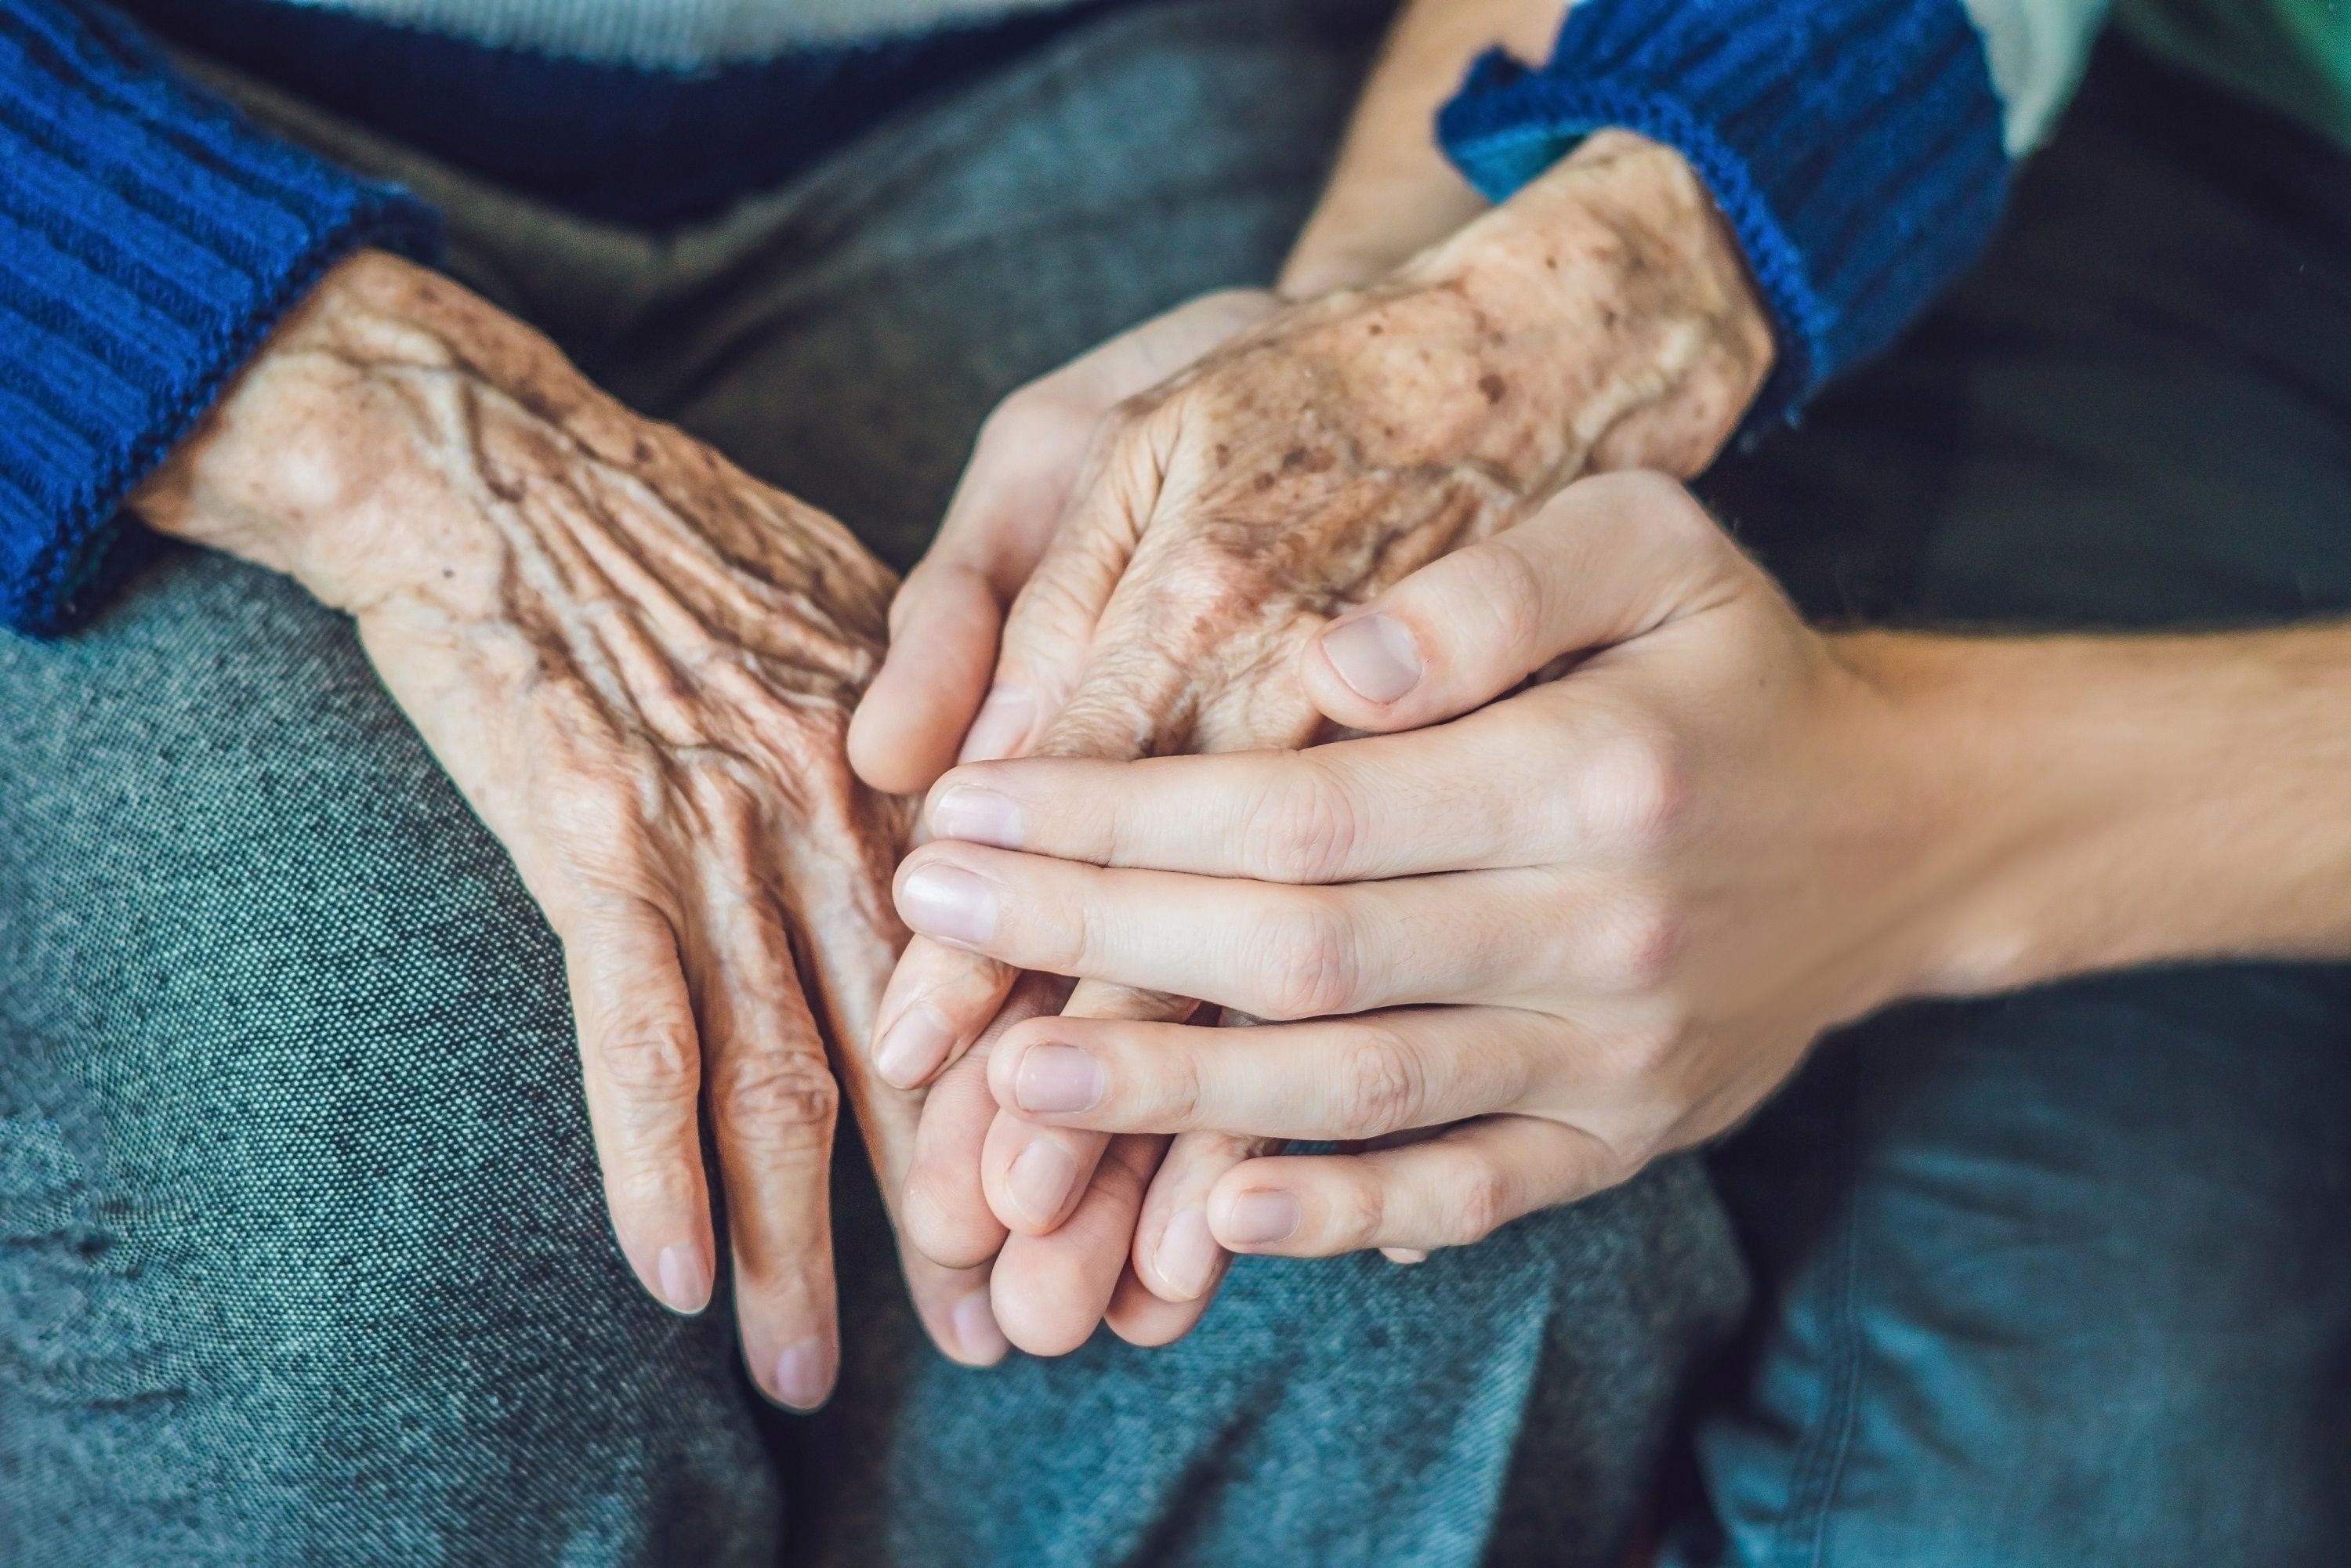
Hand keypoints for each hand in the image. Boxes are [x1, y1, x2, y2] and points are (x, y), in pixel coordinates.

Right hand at [132, 251, 996, 1405]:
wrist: (494, 459)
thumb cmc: (672, 531)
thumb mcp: (853, 612)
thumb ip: (932, 736)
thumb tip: (990, 835)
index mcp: (926, 756)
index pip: (1022, 965)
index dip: (1059, 1101)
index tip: (1092, 1208)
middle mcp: (852, 805)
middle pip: (935, 1047)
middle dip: (968, 1205)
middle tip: (1016, 1332)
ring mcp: (724, 827)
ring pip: (789, 1071)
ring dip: (809, 1242)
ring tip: (823, 1373)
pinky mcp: (596, 839)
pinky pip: (637, 1035)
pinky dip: (654, 1167)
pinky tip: (674, 1279)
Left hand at [900, 472, 1983, 1258]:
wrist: (1901, 828)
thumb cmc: (1734, 662)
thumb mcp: (1650, 542)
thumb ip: (1486, 588)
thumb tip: (1324, 667)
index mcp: (1589, 766)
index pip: (1301, 806)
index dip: (1118, 817)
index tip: (972, 809)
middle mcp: (1601, 927)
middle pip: (1297, 954)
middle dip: (1091, 943)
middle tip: (933, 923)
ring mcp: (1612, 1055)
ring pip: (1355, 1091)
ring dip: (1165, 1097)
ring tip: (1005, 1084)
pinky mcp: (1619, 1138)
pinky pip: (1464, 1196)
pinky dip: (1337, 1214)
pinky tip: (1207, 1209)